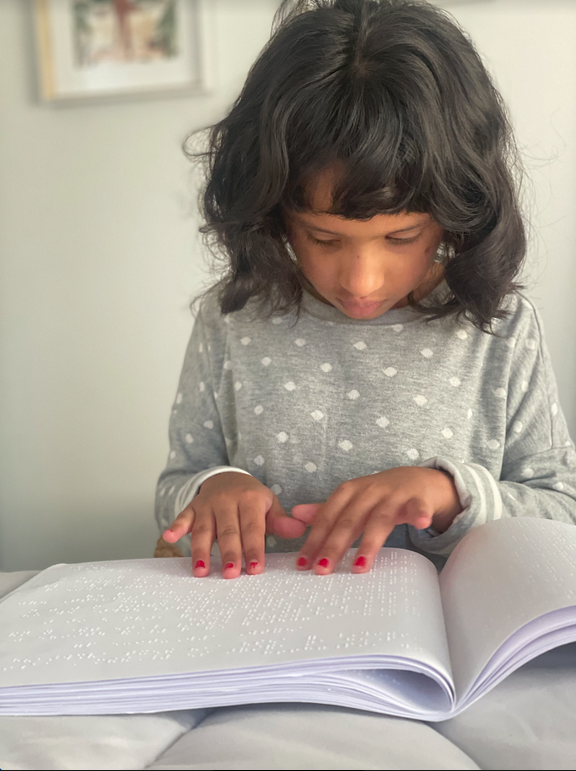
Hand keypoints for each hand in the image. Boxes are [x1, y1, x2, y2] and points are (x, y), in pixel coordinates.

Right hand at [162, 472, 305, 577]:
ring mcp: (208, 504)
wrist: (227, 478)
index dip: (254, 549)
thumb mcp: (268, 505)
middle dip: (230, 553)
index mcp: (250, 499)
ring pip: (205, 530)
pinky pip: (183, 517)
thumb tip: (300, 529)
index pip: (253, 528)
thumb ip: (281, 520)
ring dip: (202, 550)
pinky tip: (169, 537)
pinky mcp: (192, 508)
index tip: (255, 568)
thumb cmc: (251, 499)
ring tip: (201, 571)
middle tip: (231, 574)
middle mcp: (227, 501)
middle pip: (228, 531)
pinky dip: (177, 527)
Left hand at [291, 466, 462, 574]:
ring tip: (360, 566)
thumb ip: (325, 510)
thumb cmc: (379, 495)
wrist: (417, 479)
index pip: (328, 517)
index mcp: (349, 492)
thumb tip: (295, 515)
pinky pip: (418, 507)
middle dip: (335, 546)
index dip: (315, 540)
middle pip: (350, 520)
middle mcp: (369, 492)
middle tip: (322, 570)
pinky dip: (418, 514)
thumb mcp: (351, 500)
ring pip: (380, 519)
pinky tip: (421, 523)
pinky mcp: (418, 499)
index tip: (302, 564)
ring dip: (369, 542)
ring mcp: (394, 495)